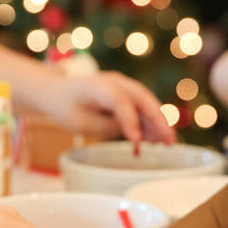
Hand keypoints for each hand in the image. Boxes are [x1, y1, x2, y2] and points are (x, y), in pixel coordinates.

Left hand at [44, 71, 175, 145]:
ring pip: (146, 104)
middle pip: (141, 99)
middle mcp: (115, 82)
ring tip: (168, 144)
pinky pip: (142, 109)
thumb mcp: (81, 123)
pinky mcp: (126, 96)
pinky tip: (156, 140)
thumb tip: (134, 132)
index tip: (137, 141)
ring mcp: (123, 87)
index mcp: (98, 86)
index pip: (119, 100)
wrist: (58, 93)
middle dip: (158, 120)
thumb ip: (107, 126)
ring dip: (158, 123)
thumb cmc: (67, 108)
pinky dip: (150, 123)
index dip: (130, 120)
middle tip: (169, 142)